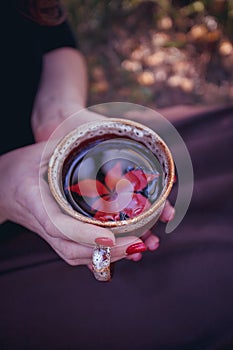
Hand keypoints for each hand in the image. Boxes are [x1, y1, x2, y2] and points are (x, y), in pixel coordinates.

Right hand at [0, 142, 173, 264]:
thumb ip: (68, 146)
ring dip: (108, 258)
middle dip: (106, 252)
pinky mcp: (58, 237)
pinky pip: (78, 253)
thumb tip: (103, 136)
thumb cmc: (23, 166)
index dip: (82, 234)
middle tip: (138, 244)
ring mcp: (50, 235)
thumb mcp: (43, 151)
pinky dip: (101, 257)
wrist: (3, 187)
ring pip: (77, 256)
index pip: (57, 224)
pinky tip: (125, 251)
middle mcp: (43, 223)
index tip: (108, 238)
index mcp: (35, 200)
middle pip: (72, 249)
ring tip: (138, 248)